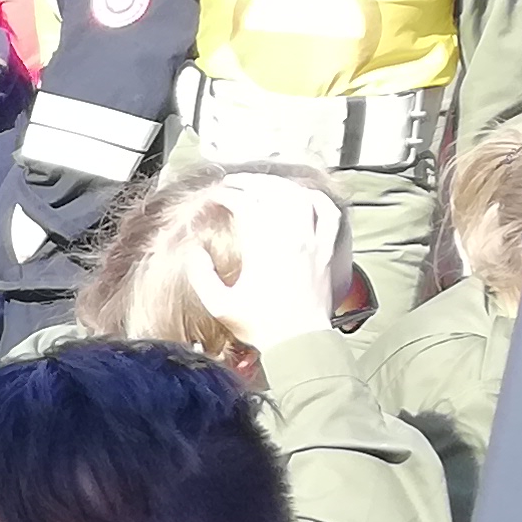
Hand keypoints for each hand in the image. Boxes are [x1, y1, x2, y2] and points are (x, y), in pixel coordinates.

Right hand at [193, 172, 348, 349]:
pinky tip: (303, 196)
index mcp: (262, 247)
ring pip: (298, 196)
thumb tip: (194, 250)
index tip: (216, 197)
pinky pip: (328, 212)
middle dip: (249, 182)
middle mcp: (289, 238)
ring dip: (279, 185)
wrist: (298, 339)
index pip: (245, 204)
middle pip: (271, 192)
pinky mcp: (327, 249)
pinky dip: (315, 199)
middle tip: (234, 183)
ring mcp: (312, 241)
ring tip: (264, 183)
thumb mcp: (219, 304)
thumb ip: (200, 274)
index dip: (228, 195)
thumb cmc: (259, 325)